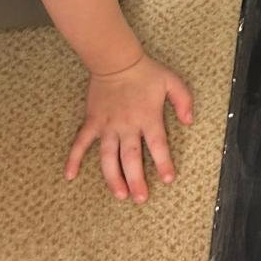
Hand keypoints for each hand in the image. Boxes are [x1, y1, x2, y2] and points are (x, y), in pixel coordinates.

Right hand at [66, 54, 192, 203]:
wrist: (116, 61)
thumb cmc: (146, 72)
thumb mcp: (172, 82)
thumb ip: (183, 101)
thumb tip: (190, 121)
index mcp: (148, 118)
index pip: (158, 145)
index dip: (163, 163)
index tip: (168, 180)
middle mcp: (127, 126)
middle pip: (132, 158)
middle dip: (136, 180)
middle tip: (140, 199)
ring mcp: (108, 126)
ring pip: (109, 157)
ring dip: (113, 177)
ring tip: (119, 194)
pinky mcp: (93, 122)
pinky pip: (81, 143)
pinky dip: (74, 159)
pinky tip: (70, 175)